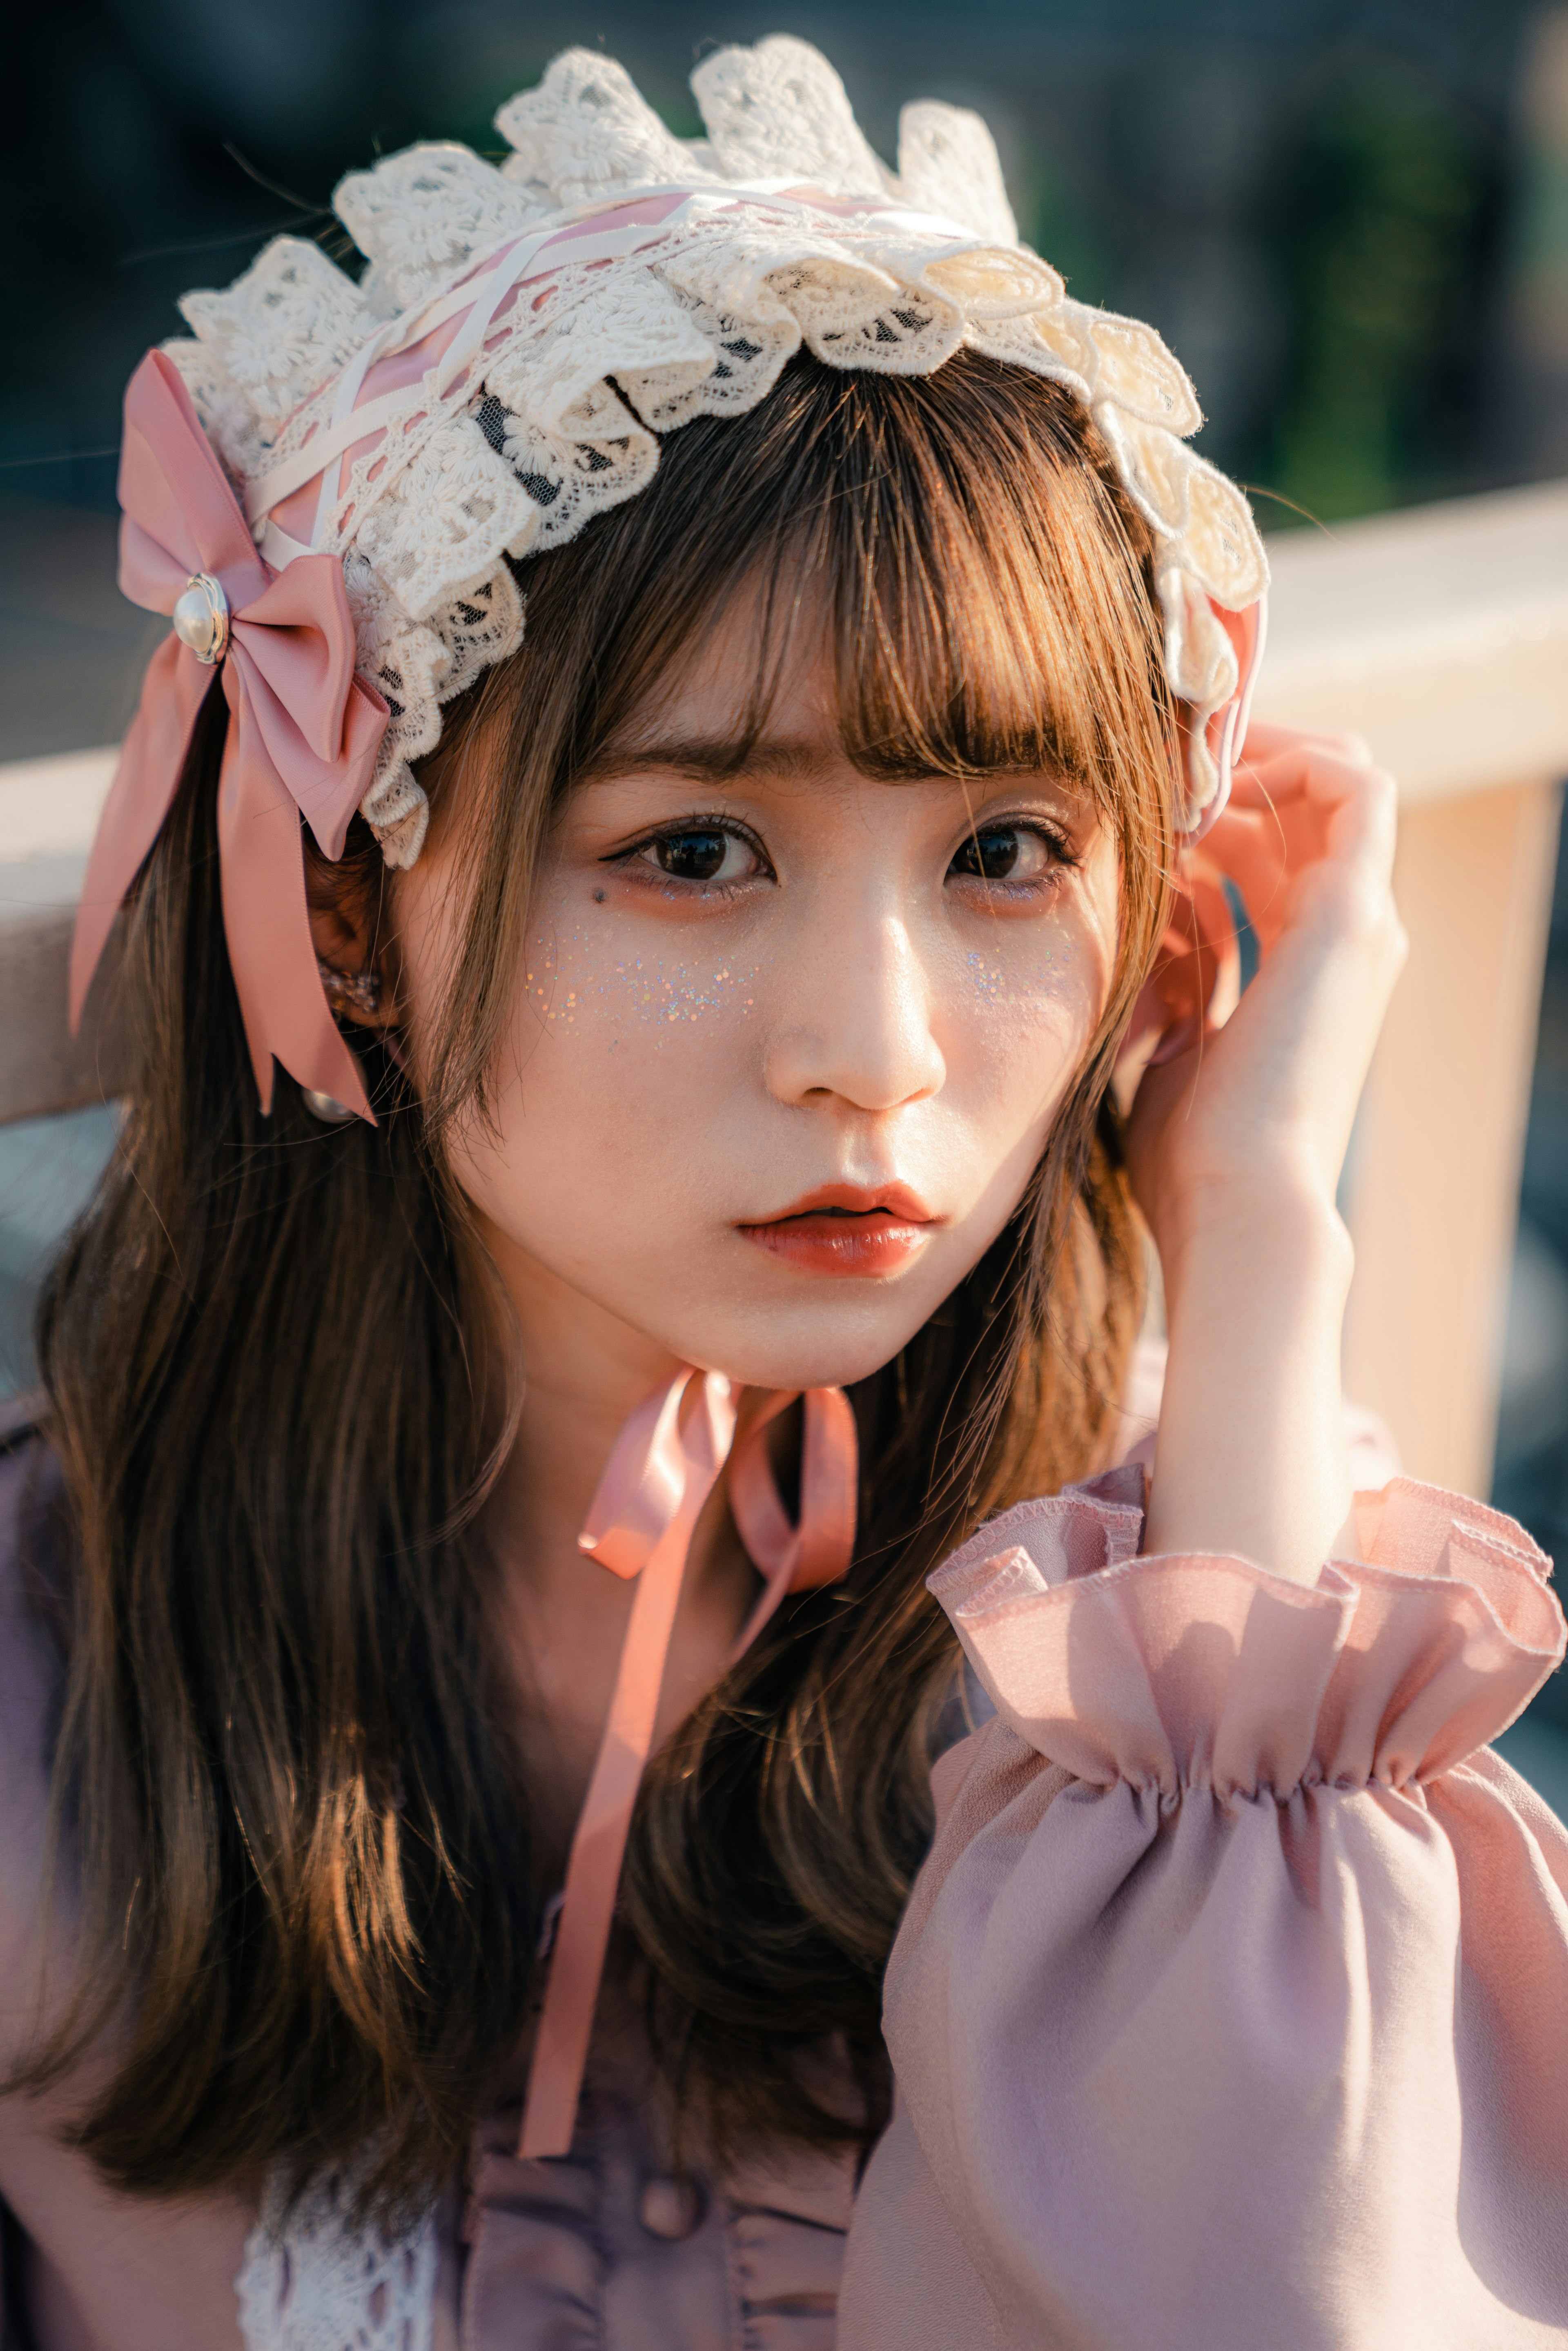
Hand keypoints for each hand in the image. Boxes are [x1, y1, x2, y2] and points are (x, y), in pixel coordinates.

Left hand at [1124, 724, 1407, 1581]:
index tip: (1139, 802)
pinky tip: (1206, 787)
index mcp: (1301, 970)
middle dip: (1227, 771)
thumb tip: (1134, 921)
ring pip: (1333, 782)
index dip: (1210, 810)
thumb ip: (1166, 977)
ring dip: (1255, 759)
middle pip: (1299, 807)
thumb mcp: (1164, 1037)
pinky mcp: (1357, 915)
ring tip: (1174, 770)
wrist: (1232, 1202)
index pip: (1270, 850)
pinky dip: (1288, 763)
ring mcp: (1360, 924)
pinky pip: (1354, 786)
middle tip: (1151, 766)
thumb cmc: (1184, 1154)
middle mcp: (1344, 938)